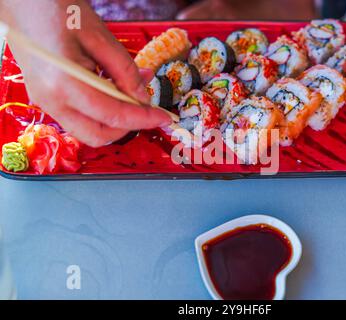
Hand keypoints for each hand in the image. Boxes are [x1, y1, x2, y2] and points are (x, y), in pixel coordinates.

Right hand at [0, 0, 171, 146]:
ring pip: (88, 130)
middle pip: (98, 136)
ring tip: (133, 93)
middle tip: (148, 110)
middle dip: (128, 127)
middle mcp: (51, 101)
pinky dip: (102, 111)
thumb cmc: (57, 9)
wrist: (20, 1)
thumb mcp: (100, 36)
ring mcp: (45, 102)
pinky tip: (115, 89)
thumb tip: (143, 98)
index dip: (143, 119)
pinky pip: (79, 116)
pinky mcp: (46, 99)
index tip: (164, 117)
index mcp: (64, 84)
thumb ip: (125, 70)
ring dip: (115, 120)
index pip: (113, 116)